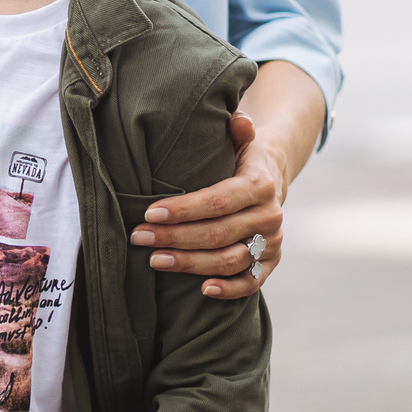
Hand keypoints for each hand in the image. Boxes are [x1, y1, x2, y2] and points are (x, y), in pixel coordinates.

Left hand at [134, 111, 286, 298]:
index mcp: (260, 184)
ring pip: (229, 260)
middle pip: (218, 234)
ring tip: (154, 260)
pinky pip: (251, 282)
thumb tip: (238, 121)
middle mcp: (270, 216)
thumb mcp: (240, 139)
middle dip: (174, 237)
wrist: (271, 178)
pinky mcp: (270, 262)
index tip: (149, 213)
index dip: (183, 210)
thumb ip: (238, 130)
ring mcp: (272, 242)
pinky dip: (229, 290)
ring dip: (190, 264)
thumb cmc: (240, 157)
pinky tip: (201, 289)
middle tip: (139, 237)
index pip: (217, 201)